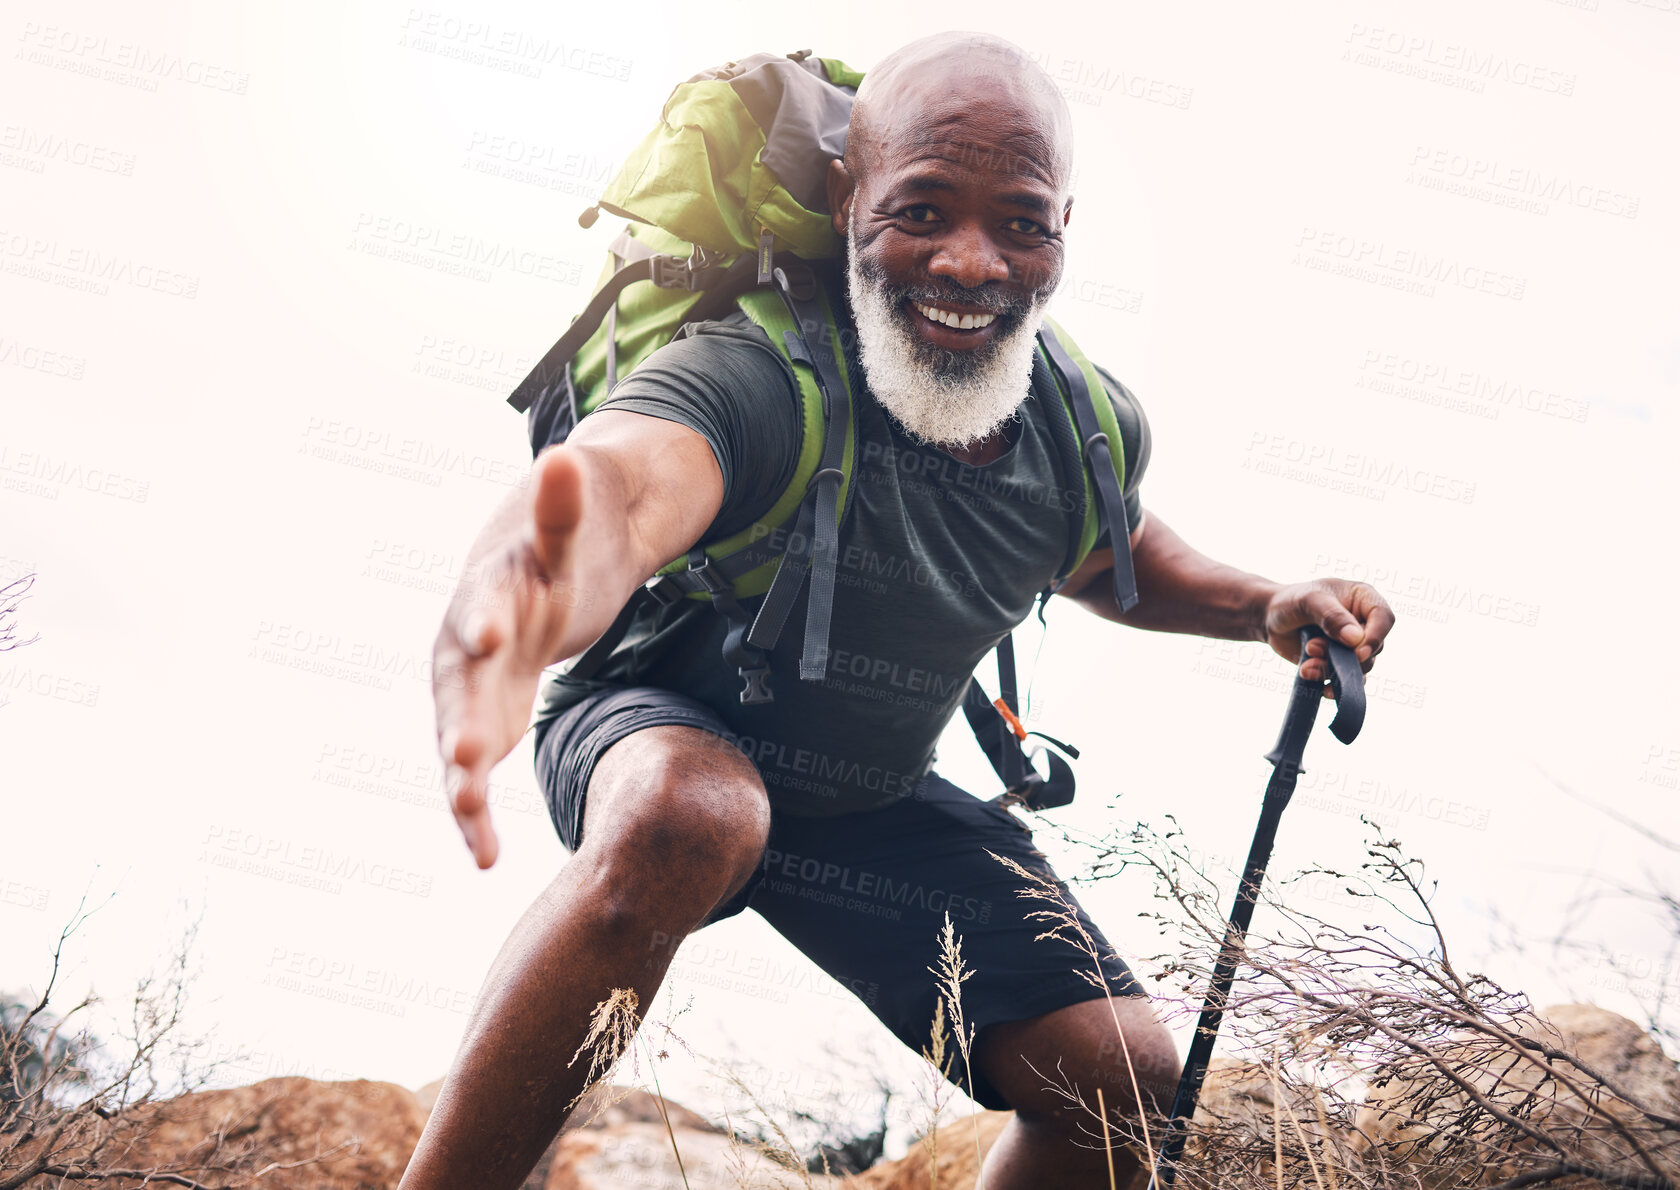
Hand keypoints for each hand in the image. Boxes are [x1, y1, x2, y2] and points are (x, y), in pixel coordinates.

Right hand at [432, 450, 587, 867]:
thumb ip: (563, 504)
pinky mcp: (484, 719)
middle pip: (460, 686)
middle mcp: (465, 645)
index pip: (483, 604)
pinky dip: (476, 812)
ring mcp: (472, 688)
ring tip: (472, 827)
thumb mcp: (566, 520)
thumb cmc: (556, 539)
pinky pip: (474, 770)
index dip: (483, 621)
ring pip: (460, 739)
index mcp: (488, 590)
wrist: (539, 563)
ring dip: (463, 782)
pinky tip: (484, 859)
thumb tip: (566, 459)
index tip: (486, 639)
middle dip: (460, 722)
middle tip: (463, 759)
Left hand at [1260, 578, 1394, 696]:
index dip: (1376, 637)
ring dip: (1333, 670)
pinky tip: (1319, 687)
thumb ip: (1332, 616)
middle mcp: (1364, 623)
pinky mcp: (1340, 664)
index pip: (1384, 618)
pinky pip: (1347, 682)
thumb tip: (1355, 640)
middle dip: (1345, 656)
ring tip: (1307, 664)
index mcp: (1363, 599)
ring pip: (1359, 668)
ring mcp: (1353, 646)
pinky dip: (1333, 687)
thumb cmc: (1291, 601)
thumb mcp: (1309, 601)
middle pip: (1373, 648)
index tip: (1358, 652)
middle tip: (1312, 647)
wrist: (1270, 620)